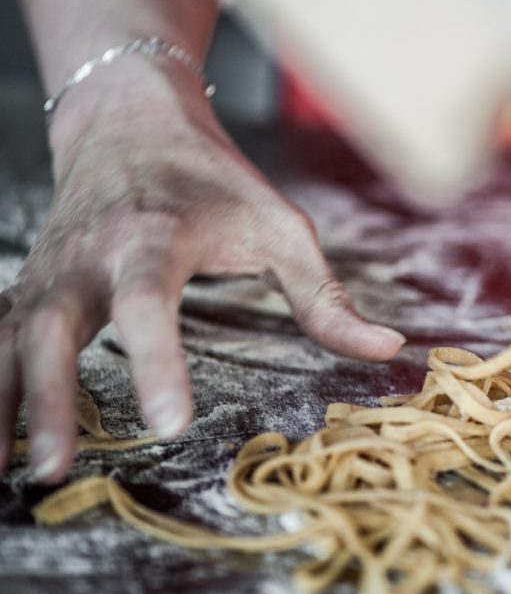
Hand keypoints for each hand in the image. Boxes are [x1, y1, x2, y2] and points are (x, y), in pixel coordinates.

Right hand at [0, 58, 404, 482]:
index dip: (157, 363)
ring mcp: (47, 270)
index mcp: (152, 236)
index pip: (149, 304)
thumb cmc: (215, 180)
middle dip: (51, 398)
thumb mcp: (281, 226)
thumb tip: (388, 349)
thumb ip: (326, 296)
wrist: (131, 120)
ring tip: (4, 473)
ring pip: (10, 338)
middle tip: (56, 467)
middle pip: (54, 328)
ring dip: (4, 402)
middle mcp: (87, 255)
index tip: (171, 423)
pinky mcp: (30, 283)